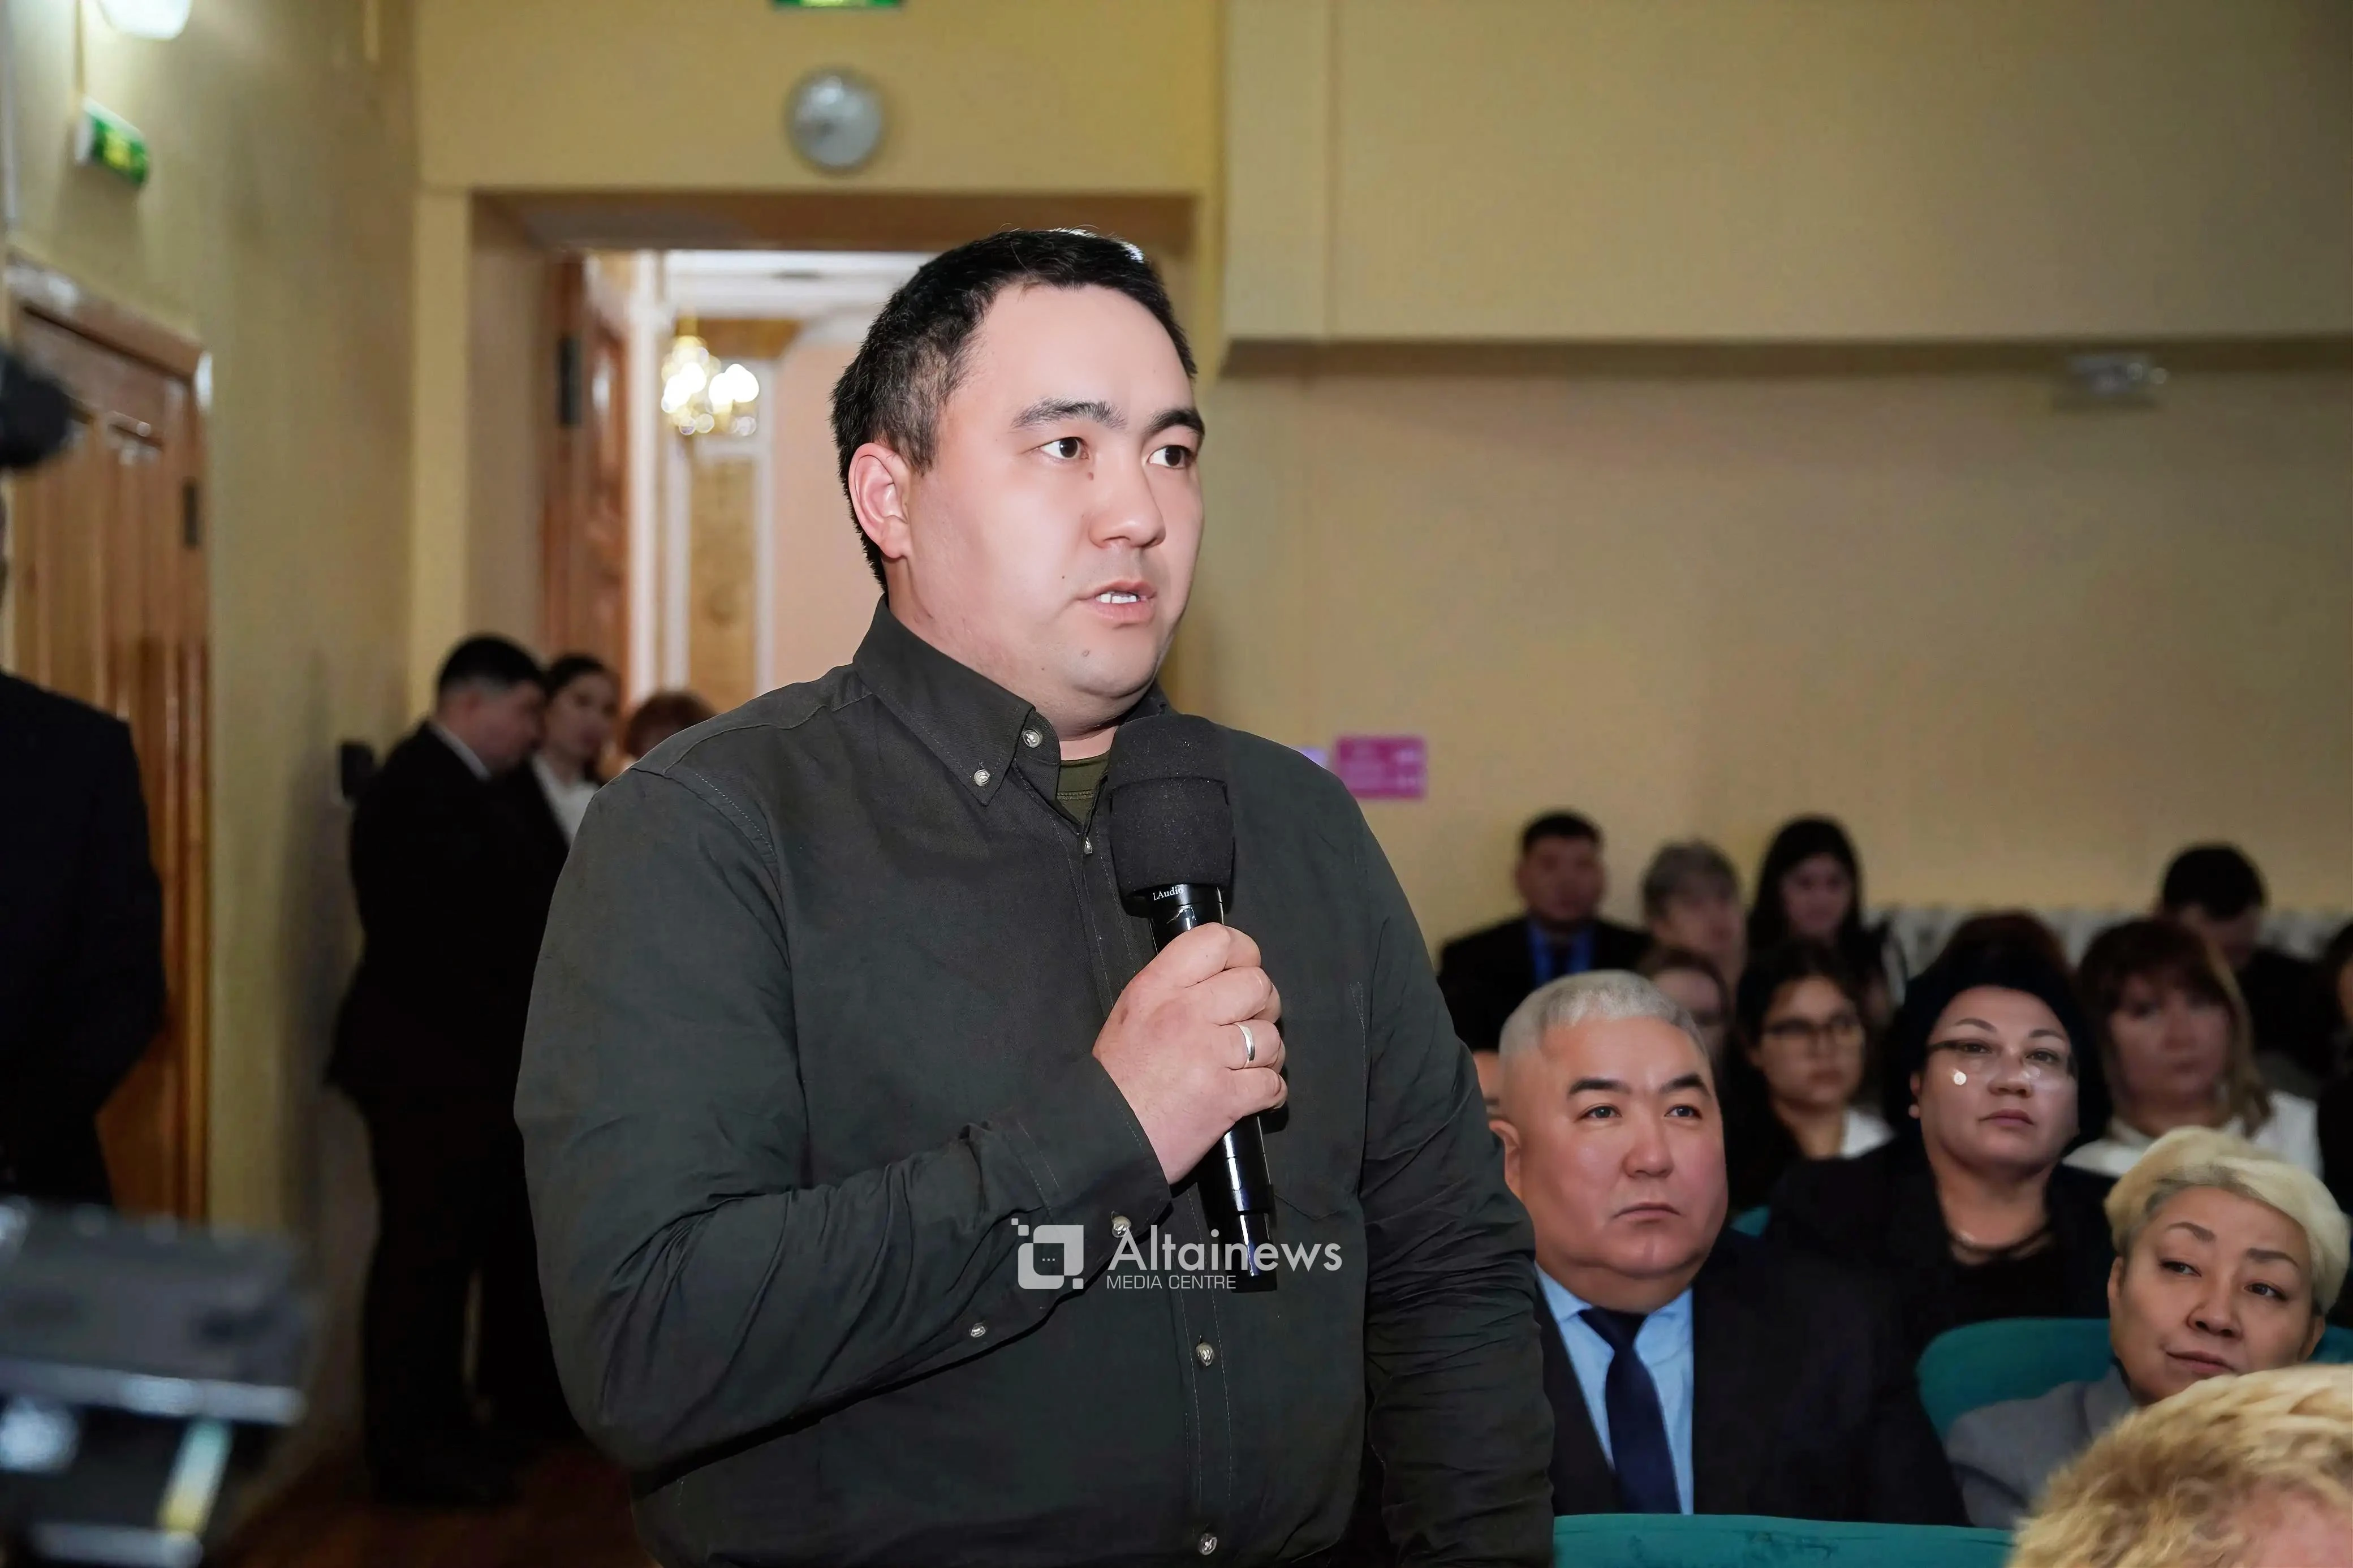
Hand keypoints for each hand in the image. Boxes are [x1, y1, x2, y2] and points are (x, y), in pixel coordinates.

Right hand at [1093, 924, 1286, 1182]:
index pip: (1218, 941)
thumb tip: (1218, 980)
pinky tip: (1254, 1096)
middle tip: (1248, 1025)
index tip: (1242, 973)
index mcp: (1158, 987)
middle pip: (1257, 985)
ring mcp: (1209, 1054)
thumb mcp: (1130, 1015)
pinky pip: (1273, 1083)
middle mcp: (1187, 1012)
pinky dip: (1270, 1093)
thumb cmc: (1115, 1079)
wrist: (1101, 1138)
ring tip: (1247, 1067)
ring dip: (1267, 1055)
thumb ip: (1173, 989)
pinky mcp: (1227, 1097)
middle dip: (1263, 1006)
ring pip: (1270, 1037)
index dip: (1243, 953)